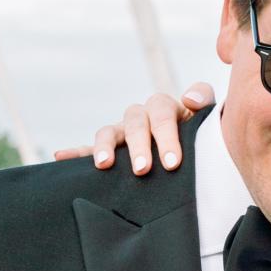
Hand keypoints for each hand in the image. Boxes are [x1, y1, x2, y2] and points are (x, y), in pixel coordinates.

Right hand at [52, 83, 216, 172]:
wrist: (195, 160)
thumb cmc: (203, 144)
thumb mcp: (209, 127)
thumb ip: (207, 107)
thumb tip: (190, 100)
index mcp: (167, 110)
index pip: (163, 111)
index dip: (167, 133)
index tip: (172, 163)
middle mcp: (143, 117)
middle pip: (137, 123)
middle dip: (140, 146)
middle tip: (144, 170)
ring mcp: (123, 132)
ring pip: (110, 132)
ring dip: (105, 146)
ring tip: (104, 164)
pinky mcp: (109, 149)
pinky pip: (88, 149)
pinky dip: (75, 153)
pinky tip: (60, 156)